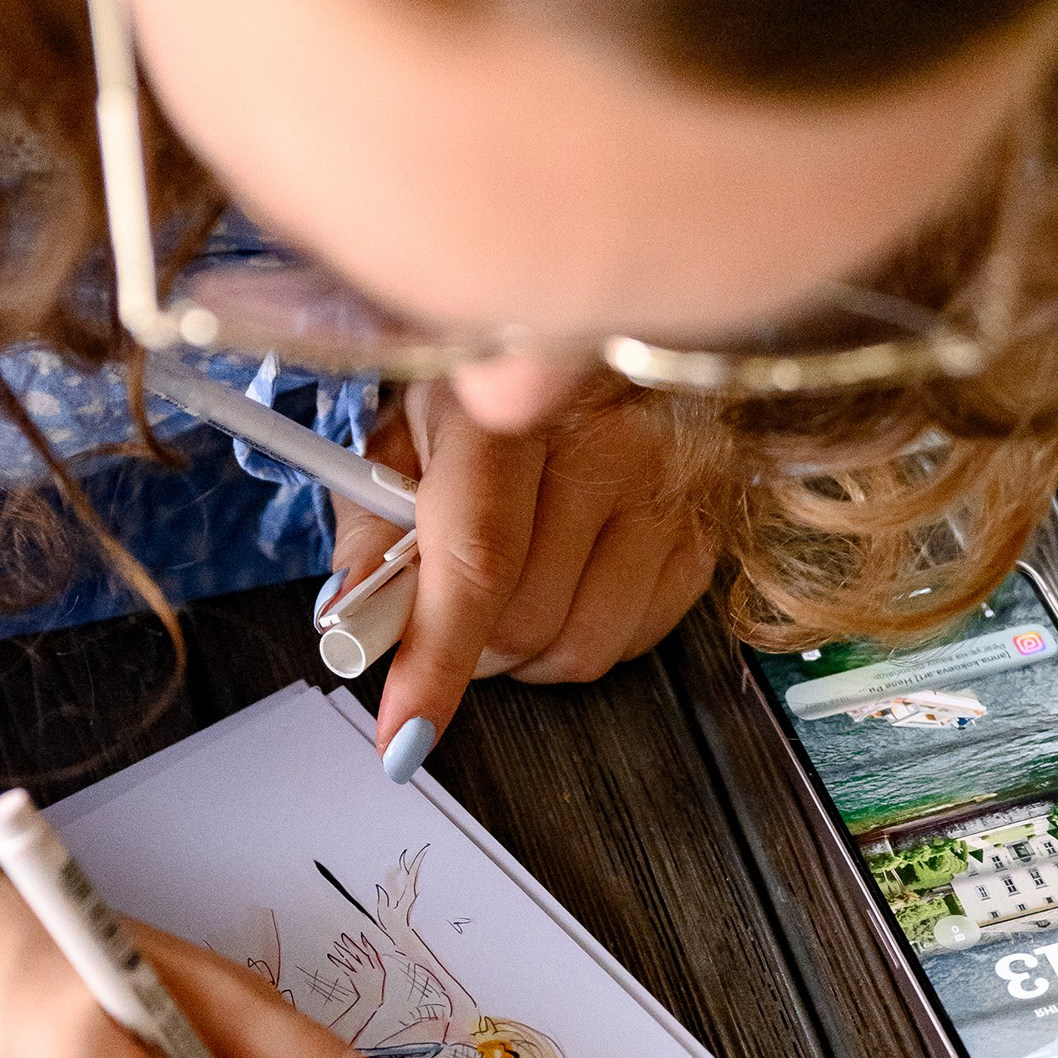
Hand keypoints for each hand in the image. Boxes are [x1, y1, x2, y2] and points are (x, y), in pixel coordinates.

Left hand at [325, 379, 718, 765]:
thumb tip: (354, 619)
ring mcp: (670, 486)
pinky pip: (634, 643)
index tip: (406, 731)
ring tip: (506, 597)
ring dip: (525, 656)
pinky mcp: (704, 529)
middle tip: (446, 618)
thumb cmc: (490, 383)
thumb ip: (370, 526)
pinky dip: (583, 639)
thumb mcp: (406, 429)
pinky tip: (566, 585)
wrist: (596, 326)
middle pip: (523, 622)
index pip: (478, 560)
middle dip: (467, 649)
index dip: (437, 658)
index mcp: (514, 407)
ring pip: (581, 648)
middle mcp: (609, 441)